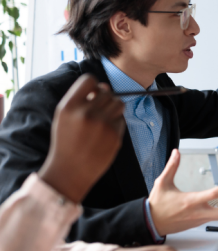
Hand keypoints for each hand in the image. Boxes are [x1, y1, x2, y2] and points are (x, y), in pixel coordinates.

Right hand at [38, 75, 124, 203]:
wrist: (70, 171)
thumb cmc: (67, 141)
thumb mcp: (64, 117)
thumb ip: (81, 99)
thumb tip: (104, 87)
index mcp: (69, 106)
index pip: (89, 80)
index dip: (93, 85)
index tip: (92, 94)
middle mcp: (86, 113)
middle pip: (107, 92)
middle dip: (104, 99)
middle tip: (97, 111)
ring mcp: (102, 125)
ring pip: (119, 103)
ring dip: (113, 108)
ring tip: (103, 119)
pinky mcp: (115, 136)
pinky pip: (121, 120)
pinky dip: (115, 123)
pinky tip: (104, 133)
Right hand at [149, 149, 217, 235]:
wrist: (150, 223)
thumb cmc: (157, 204)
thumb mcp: (162, 183)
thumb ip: (172, 166)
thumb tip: (176, 152)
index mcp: (191, 201)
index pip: (213, 194)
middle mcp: (198, 212)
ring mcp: (199, 220)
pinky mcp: (198, 223)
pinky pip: (214, 219)